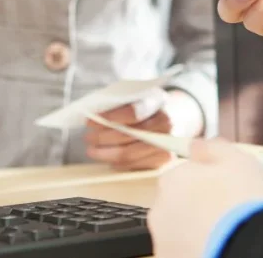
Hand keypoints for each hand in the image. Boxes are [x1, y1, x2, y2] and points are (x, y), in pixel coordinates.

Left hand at [85, 91, 202, 170]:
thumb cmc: (147, 105)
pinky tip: (108, 160)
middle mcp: (165, 123)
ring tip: (92, 150)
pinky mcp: (163, 160)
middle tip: (88, 138)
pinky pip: (135, 166)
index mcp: (156, 101)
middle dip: (103, 138)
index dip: (109, 118)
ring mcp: (166, 143)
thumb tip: (92, 116)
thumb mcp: (135, 95)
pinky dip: (118, 163)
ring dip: (106, 153)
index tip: (90, 121)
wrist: (175, 116)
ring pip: (129, 153)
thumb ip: (117, 103)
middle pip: (128, 136)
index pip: (132, 112)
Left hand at [150, 139, 262, 257]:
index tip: (226, 192)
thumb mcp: (238, 160)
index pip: (184, 176)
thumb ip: (213, 148)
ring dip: (195, 232)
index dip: (206, 184)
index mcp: (172, 180)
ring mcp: (162, 240)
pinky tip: (216, 250)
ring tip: (224, 236)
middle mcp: (160, 210)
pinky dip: (195, 251)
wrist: (245, 246)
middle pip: (178, 204)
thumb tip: (197, 145)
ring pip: (178, 232)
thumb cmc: (243, 202)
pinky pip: (182, 252)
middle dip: (197, 208)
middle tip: (226, 216)